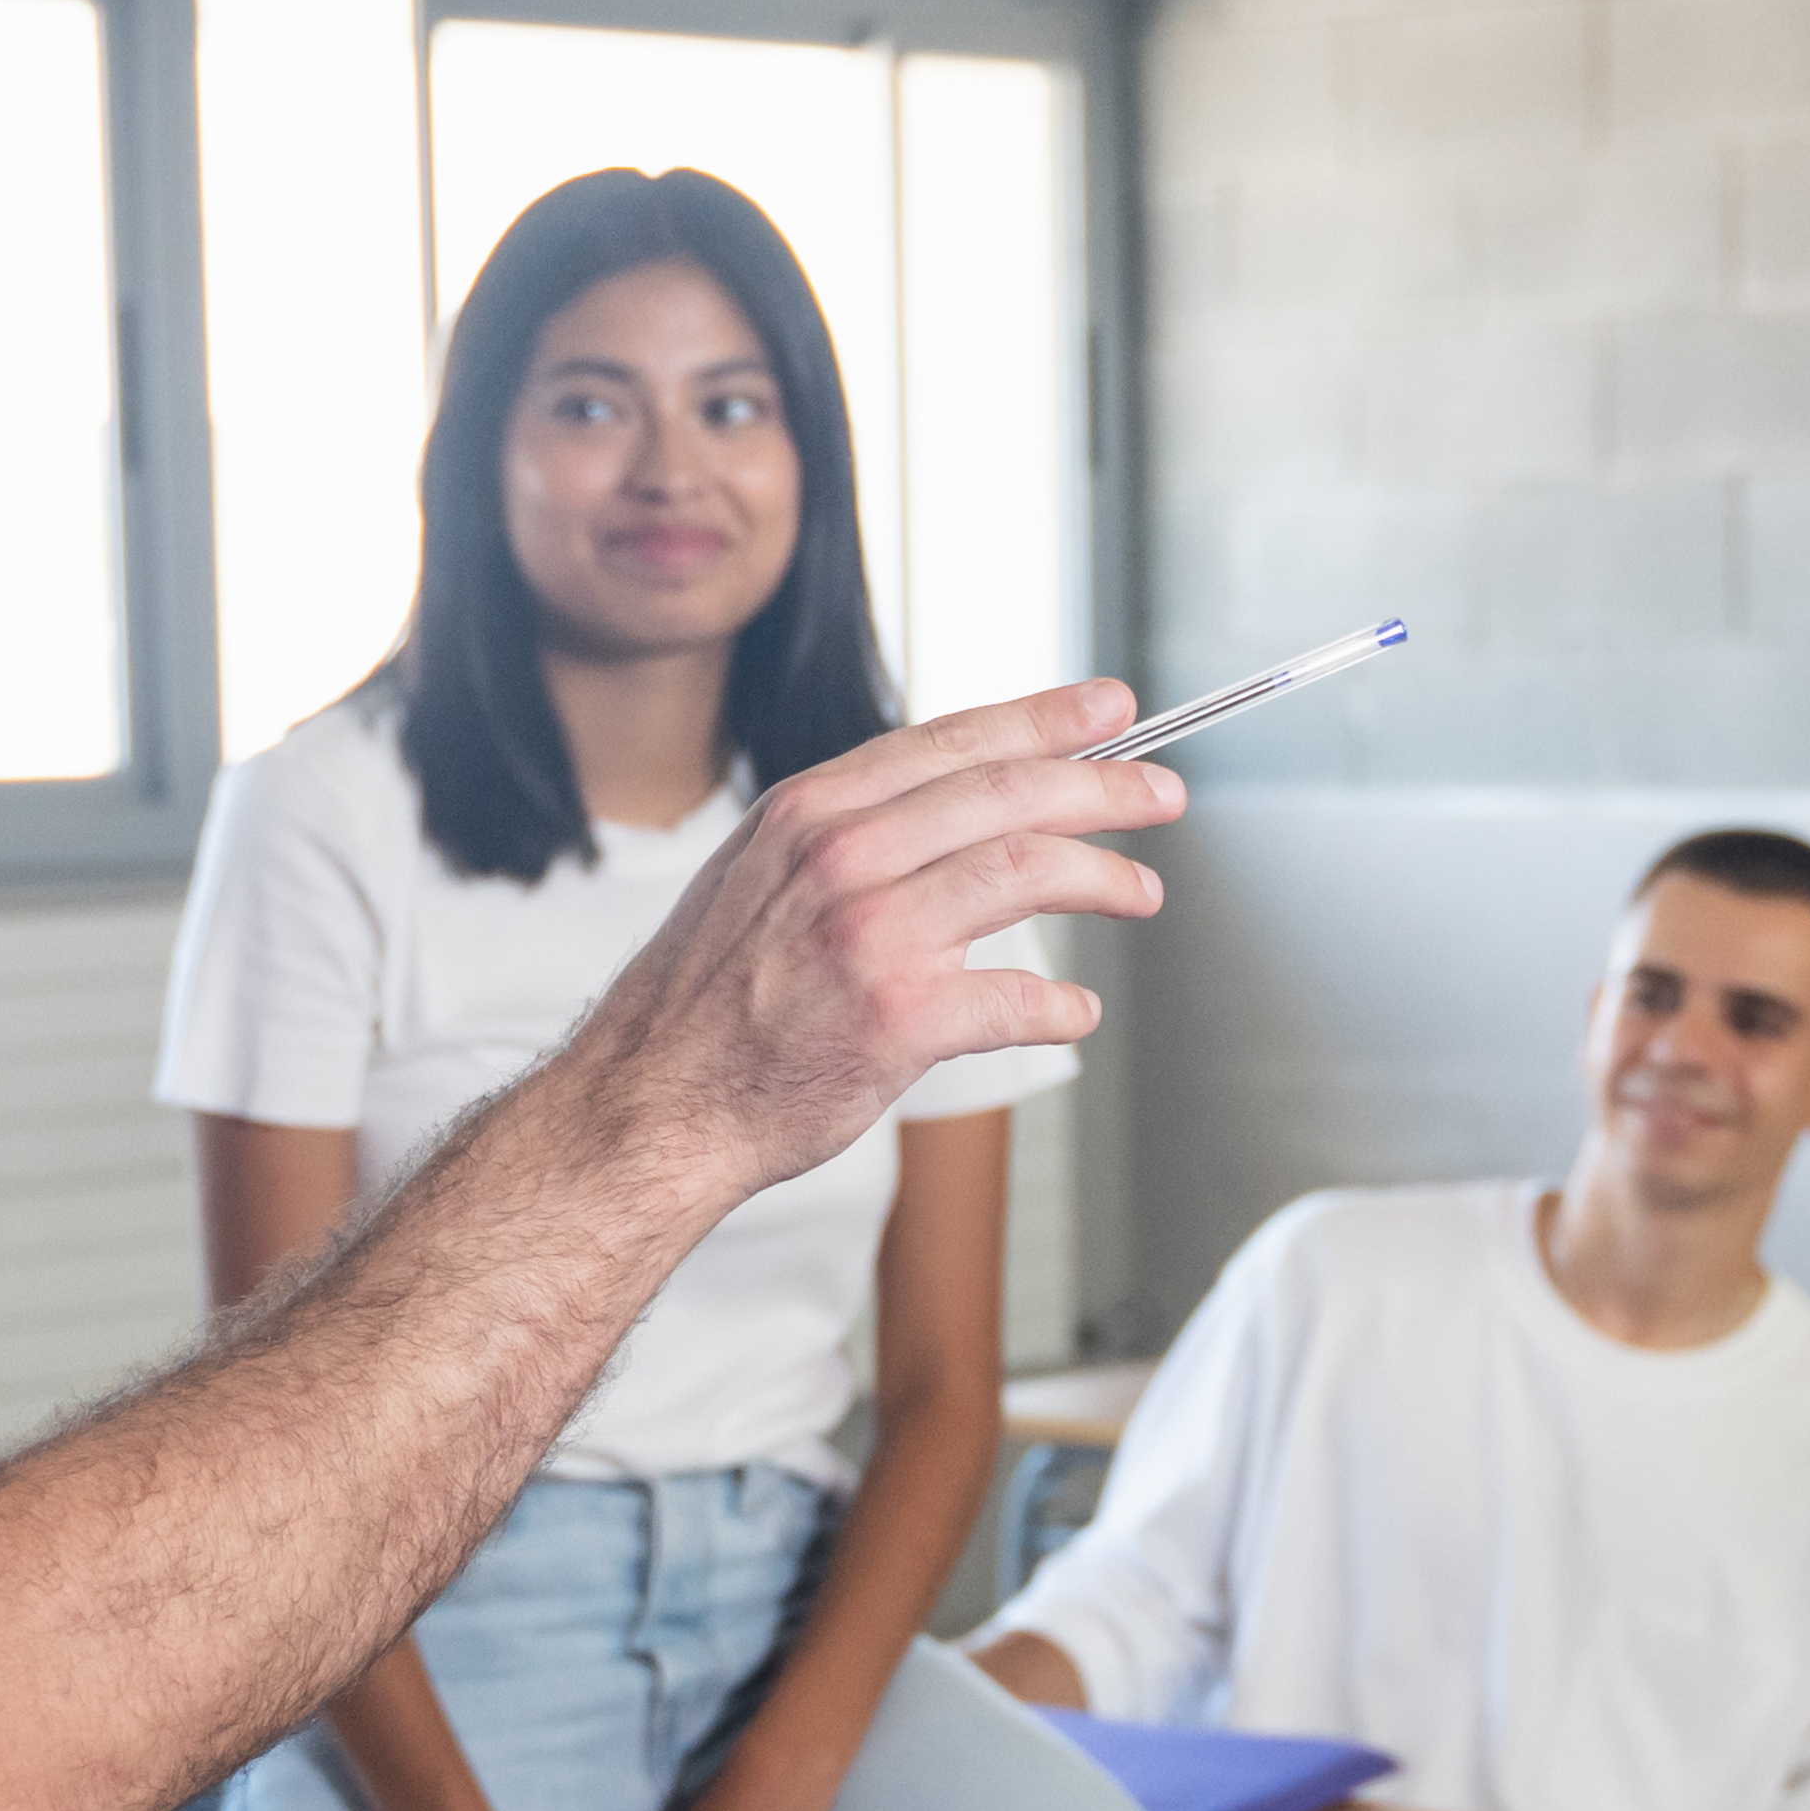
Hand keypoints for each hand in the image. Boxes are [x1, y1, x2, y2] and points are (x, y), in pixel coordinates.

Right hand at [567, 681, 1172, 1196]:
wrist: (650, 1101)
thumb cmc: (709, 1001)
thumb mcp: (758, 874)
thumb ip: (847, 833)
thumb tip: (950, 803)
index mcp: (813, 810)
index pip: (955, 740)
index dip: (1046, 719)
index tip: (1109, 708)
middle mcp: (842, 854)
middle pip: (1010, 793)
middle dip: (1103, 786)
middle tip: (1160, 797)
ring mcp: (871, 932)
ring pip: (1027, 869)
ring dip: (1103, 878)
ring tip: (1141, 892)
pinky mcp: (897, 1017)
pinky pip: (1014, 997)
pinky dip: (1059, 1005)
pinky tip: (1076, 1012)